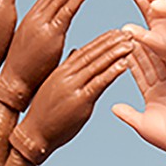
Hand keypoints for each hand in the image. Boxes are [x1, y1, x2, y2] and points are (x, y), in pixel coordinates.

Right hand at [0, 0, 92, 110]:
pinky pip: (65, 15)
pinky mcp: (50, 37)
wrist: (10, 88)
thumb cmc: (20, 74)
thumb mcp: (29, 48)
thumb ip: (38, 34)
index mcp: (31, 21)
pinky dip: (75, 0)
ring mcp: (42, 27)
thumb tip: (45, 31)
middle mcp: (35, 19)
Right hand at [9, 29, 131, 164]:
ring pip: (97, 66)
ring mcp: (73, 87)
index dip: (102, 41)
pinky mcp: (80, 101)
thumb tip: (75, 53)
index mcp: (61, 71)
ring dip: (116, 54)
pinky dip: (112, 73)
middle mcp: (66, 75)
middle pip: (93, 54)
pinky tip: (125, 64)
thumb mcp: (53, 86)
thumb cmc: (44, 114)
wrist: (34, 134)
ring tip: (131, 45)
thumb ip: (66, 70)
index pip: (85, 51)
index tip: (116, 32)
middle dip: (112, 42)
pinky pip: (99, 84)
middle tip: (129, 33)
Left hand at [112, 43, 165, 165]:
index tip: (120, 45)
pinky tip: (159, 40)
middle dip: (139, 47)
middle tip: (129, 29)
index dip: (129, 59)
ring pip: (160, 60)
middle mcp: (163, 85)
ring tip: (140, 31)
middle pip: (149, 62)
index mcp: (152, 94)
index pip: (138, 72)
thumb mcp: (141, 124)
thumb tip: (113, 107)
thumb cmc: (164, 139)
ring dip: (151, 46)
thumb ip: (128, 114)